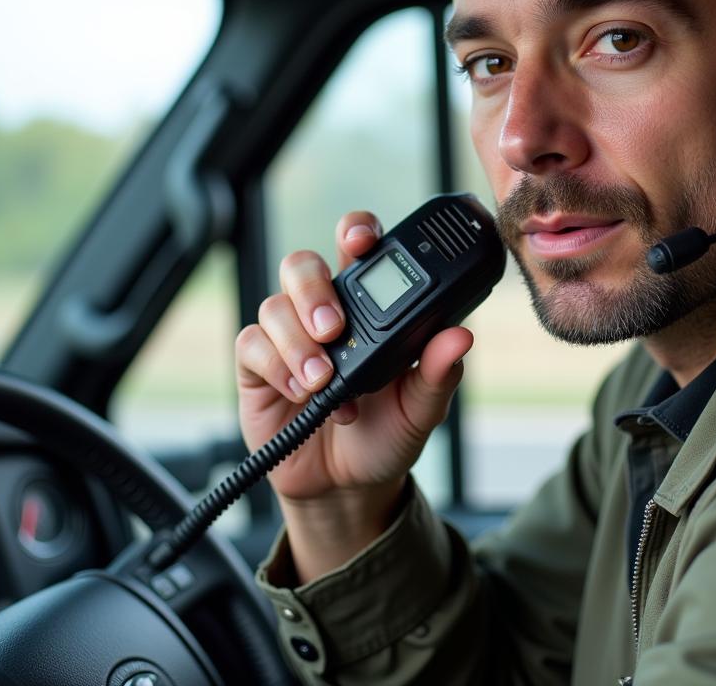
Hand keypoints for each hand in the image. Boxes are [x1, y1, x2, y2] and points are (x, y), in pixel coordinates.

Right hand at [234, 211, 472, 574]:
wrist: (349, 486)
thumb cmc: (388, 433)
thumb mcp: (421, 407)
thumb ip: (438, 372)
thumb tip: (462, 336)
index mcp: (369, 304)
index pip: (357, 247)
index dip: (355, 230)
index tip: (361, 240)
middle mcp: (325, 310)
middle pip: (302, 265)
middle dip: (313, 287)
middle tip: (334, 326)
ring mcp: (288, 336)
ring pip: (275, 304)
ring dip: (297, 340)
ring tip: (322, 378)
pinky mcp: (259, 366)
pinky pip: (252, 344)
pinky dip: (277, 366)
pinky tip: (302, 392)